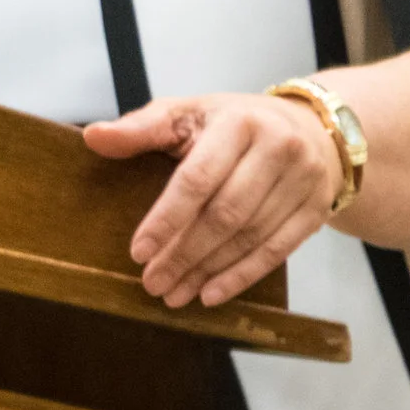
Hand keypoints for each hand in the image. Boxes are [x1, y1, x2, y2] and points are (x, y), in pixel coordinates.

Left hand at [82, 92, 341, 308]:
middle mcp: (278, 147)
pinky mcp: (317, 208)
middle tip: (152, 283)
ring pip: (249, 236)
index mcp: (239, 121)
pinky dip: (241, 276)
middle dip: (184, 254)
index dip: (167, 218)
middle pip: (225, 214)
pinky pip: (276, 251)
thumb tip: (93, 136)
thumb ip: (141, 128)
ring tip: (174, 294)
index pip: (198, 177)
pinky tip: (211, 293)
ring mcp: (303, 180)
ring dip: (208, 271)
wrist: (311, 129)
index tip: (139, 251)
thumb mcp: (189, 114)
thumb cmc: (235, 123)